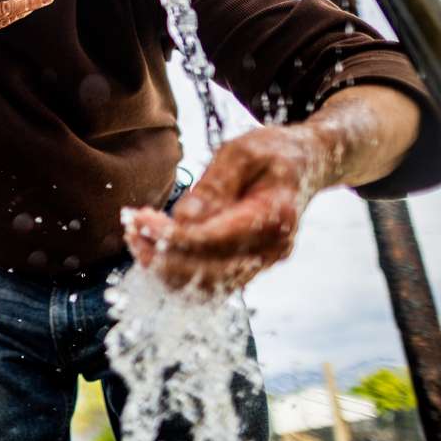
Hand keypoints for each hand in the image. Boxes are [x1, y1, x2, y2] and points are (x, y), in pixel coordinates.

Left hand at [122, 124, 335, 292]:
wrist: (309, 164)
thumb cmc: (274, 152)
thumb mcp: (242, 152)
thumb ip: (214, 186)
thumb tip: (181, 219)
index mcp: (273, 217)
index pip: (211, 242)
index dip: (168, 236)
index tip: (137, 218)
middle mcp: (271, 251)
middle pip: (205, 274)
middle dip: (159, 255)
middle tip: (131, 226)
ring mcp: (262, 264)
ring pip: (204, 288)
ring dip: (163, 270)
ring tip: (136, 237)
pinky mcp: (249, 268)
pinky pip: (209, 285)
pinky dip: (177, 272)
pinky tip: (155, 247)